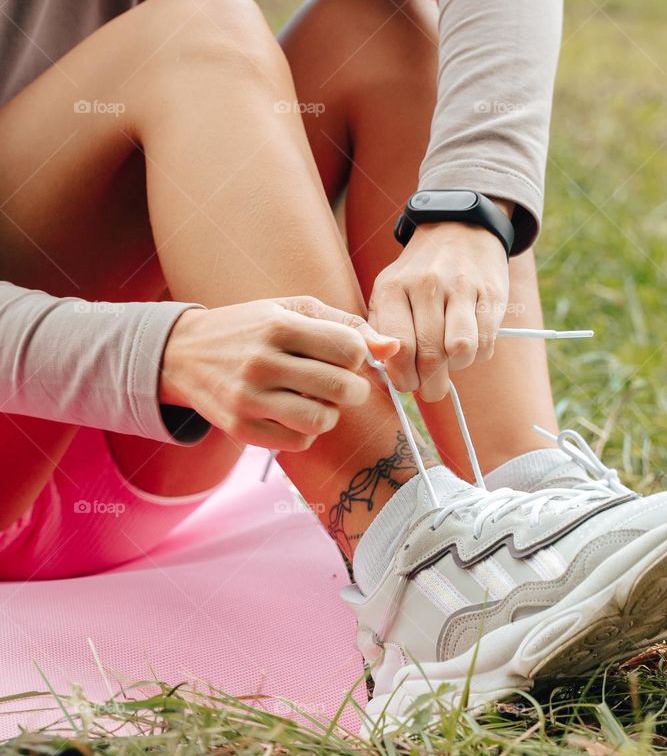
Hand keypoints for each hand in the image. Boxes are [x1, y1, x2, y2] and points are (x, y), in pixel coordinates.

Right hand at [159, 295, 398, 451]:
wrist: (183, 353)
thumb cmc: (251, 328)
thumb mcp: (292, 311)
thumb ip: (346, 325)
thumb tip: (394, 348)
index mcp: (279, 326)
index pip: (350, 350)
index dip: (358, 356)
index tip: (345, 356)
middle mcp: (262, 362)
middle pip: (342, 389)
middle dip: (353, 390)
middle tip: (342, 385)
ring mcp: (249, 399)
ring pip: (322, 421)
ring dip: (330, 414)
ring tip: (317, 401)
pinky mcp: (240, 428)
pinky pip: (298, 443)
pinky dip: (305, 433)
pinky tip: (292, 414)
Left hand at [368, 221, 509, 401]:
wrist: (458, 230)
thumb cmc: (417, 275)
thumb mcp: (388, 293)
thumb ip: (379, 332)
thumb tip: (386, 375)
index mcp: (393, 289)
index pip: (398, 347)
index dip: (403, 377)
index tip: (407, 384)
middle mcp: (425, 286)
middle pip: (429, 356)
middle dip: (430, 384)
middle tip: (430, 388)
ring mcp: (460, 288)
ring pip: (460, 352)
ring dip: (456, 368)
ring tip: (450, 363)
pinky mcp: (490, 294)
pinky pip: (485, 343)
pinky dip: (478, 355)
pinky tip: (468, 345)